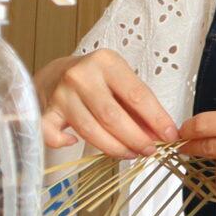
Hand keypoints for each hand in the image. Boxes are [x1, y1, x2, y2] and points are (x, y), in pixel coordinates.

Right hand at [39, 49, 174, 157]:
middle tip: (150, 150)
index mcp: (106, 62)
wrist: (56, 72)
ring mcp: (61, 93)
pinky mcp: (45, 110)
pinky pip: (52, 133)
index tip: (170, 135)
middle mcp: (82, 76)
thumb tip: (160, 134)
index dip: (156, 119)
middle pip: (112, 116)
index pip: (137, 95)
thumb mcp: (120, 82)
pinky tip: (74, 143)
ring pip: (90, 129)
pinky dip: (62, 142)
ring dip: (114, 147)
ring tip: (130, 153)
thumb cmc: (96, 79)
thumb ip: (138, 107)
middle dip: (135, 138)